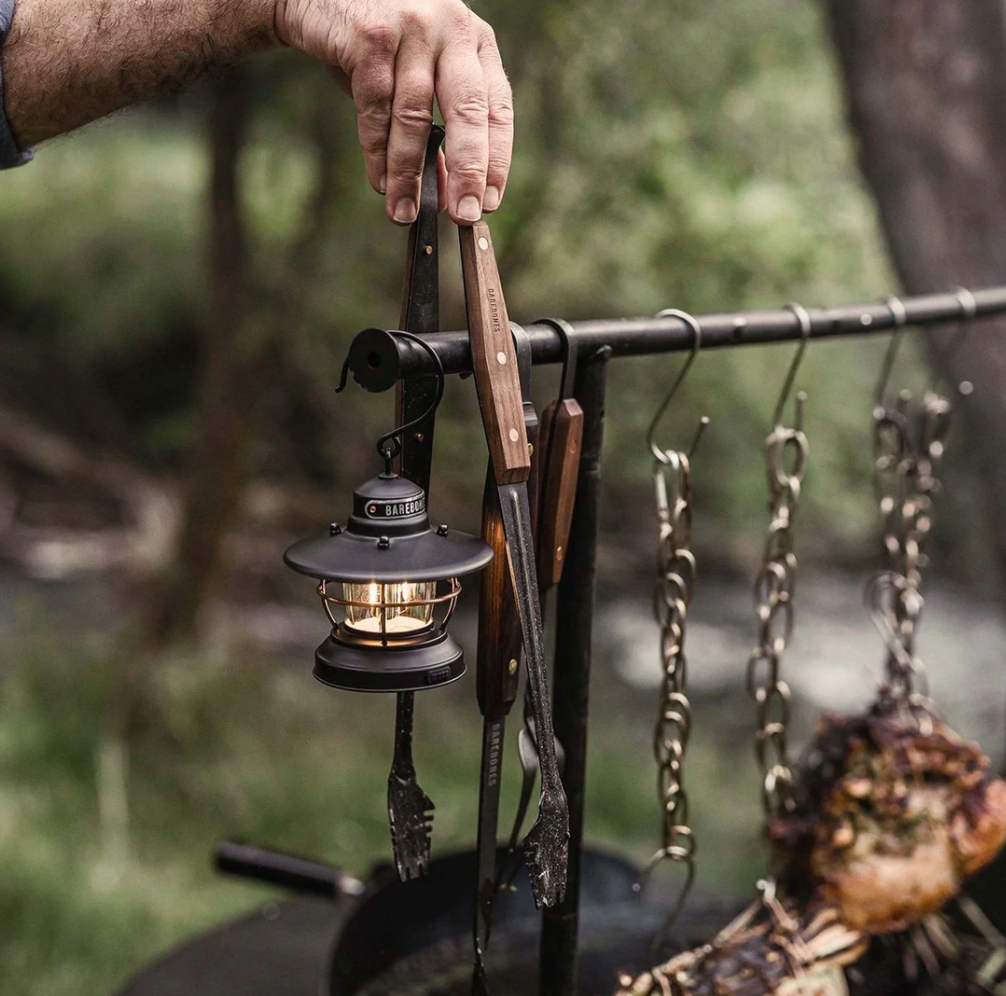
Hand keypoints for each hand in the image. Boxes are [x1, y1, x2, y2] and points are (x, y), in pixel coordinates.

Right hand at [276, 0, 512, 225]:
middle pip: (468, 111)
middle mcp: (452, 29)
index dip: (496, 161)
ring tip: (405, 211)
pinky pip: (377, 107)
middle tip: (463, 214)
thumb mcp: (418, 84)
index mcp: (475, 42)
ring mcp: (413, 28)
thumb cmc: (378, 48)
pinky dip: (377, 151)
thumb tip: (448, 196)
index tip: (488, 203)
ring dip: (410, 172)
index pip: (497, 109)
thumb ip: (437, 135)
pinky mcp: (372, 35)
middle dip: (468, 170)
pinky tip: (380, 182)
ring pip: (416, 115)